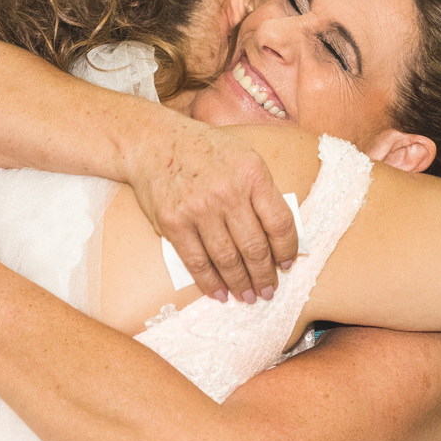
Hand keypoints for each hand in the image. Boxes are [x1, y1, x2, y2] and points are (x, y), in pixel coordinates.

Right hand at [126, 123, 297, 302]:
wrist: (154, 143)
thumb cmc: (205, 151)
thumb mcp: (244, 157)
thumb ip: (262, 191)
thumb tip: (280, 235)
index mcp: (252, 174)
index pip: (280, 222)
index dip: (286, 250)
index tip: (286, 265)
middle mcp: (227, 192)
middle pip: (254, 246)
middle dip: (264, 276)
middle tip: (268, 292)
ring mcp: (198, 209)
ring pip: (227, 259)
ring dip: (241, 284)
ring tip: (248, 297)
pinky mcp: (173, 223)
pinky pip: (196, 262)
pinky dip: (210, 283)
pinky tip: (220, 293)